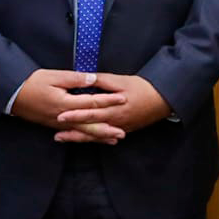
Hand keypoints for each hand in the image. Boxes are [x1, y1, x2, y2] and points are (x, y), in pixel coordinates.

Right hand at [11, 69, 128, 143]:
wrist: (12, 96)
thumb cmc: (32, 83)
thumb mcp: (53, 76)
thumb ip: (74, 79)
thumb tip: (92, 79)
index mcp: (66, 103)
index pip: (92, 102)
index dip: (109, 100)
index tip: (123, 99)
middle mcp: (64, 117)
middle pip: (90, 124)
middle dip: (108, 128)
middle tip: (123, 132)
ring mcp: (59, 124)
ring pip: (83, 132)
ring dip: (99, 136)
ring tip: (113, 139)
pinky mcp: (54, 126)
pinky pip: (74, 133)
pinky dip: (86, 136)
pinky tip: (92, 138)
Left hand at [53, 73, 171, 141]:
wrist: (163, 100)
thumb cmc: (142, 88)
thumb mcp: (121, 81)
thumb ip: (102, 81)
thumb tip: (86, 79)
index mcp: (114, 108)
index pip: (90, 113)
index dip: (75, 114)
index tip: (60, 116)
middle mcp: (115, 121)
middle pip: (90, 128)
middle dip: (72, 131)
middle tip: (56, 133)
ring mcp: (119, 128)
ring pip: (96, 136)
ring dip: (79, 138)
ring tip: (63, 138)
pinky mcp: (123, 130)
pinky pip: (104, 137)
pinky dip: (92, 139)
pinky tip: (82, 140)